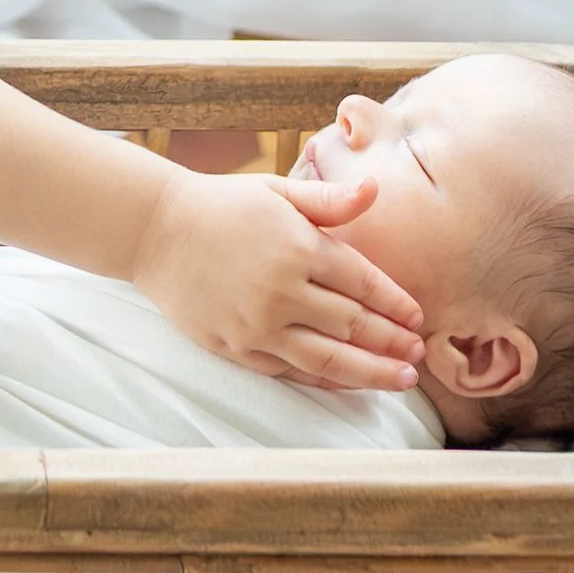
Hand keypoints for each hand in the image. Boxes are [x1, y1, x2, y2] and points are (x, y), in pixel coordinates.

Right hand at [130, 163, 425, 391]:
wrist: (154, 230)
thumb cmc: (221, 204)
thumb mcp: (277, 192)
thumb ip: (329, 200)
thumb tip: (377, 189)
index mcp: (299, 247)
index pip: (364, 282)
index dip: (395, 303)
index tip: (417, 317)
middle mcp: (283, 290)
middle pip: (353, 325)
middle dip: (392, 341)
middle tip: (419, 354)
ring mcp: (258, 324)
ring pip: (328, 358)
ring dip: (370, 372)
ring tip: (401, 381)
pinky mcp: (236, 347)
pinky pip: (291, 371)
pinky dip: (325, 379)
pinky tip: (349, 383)